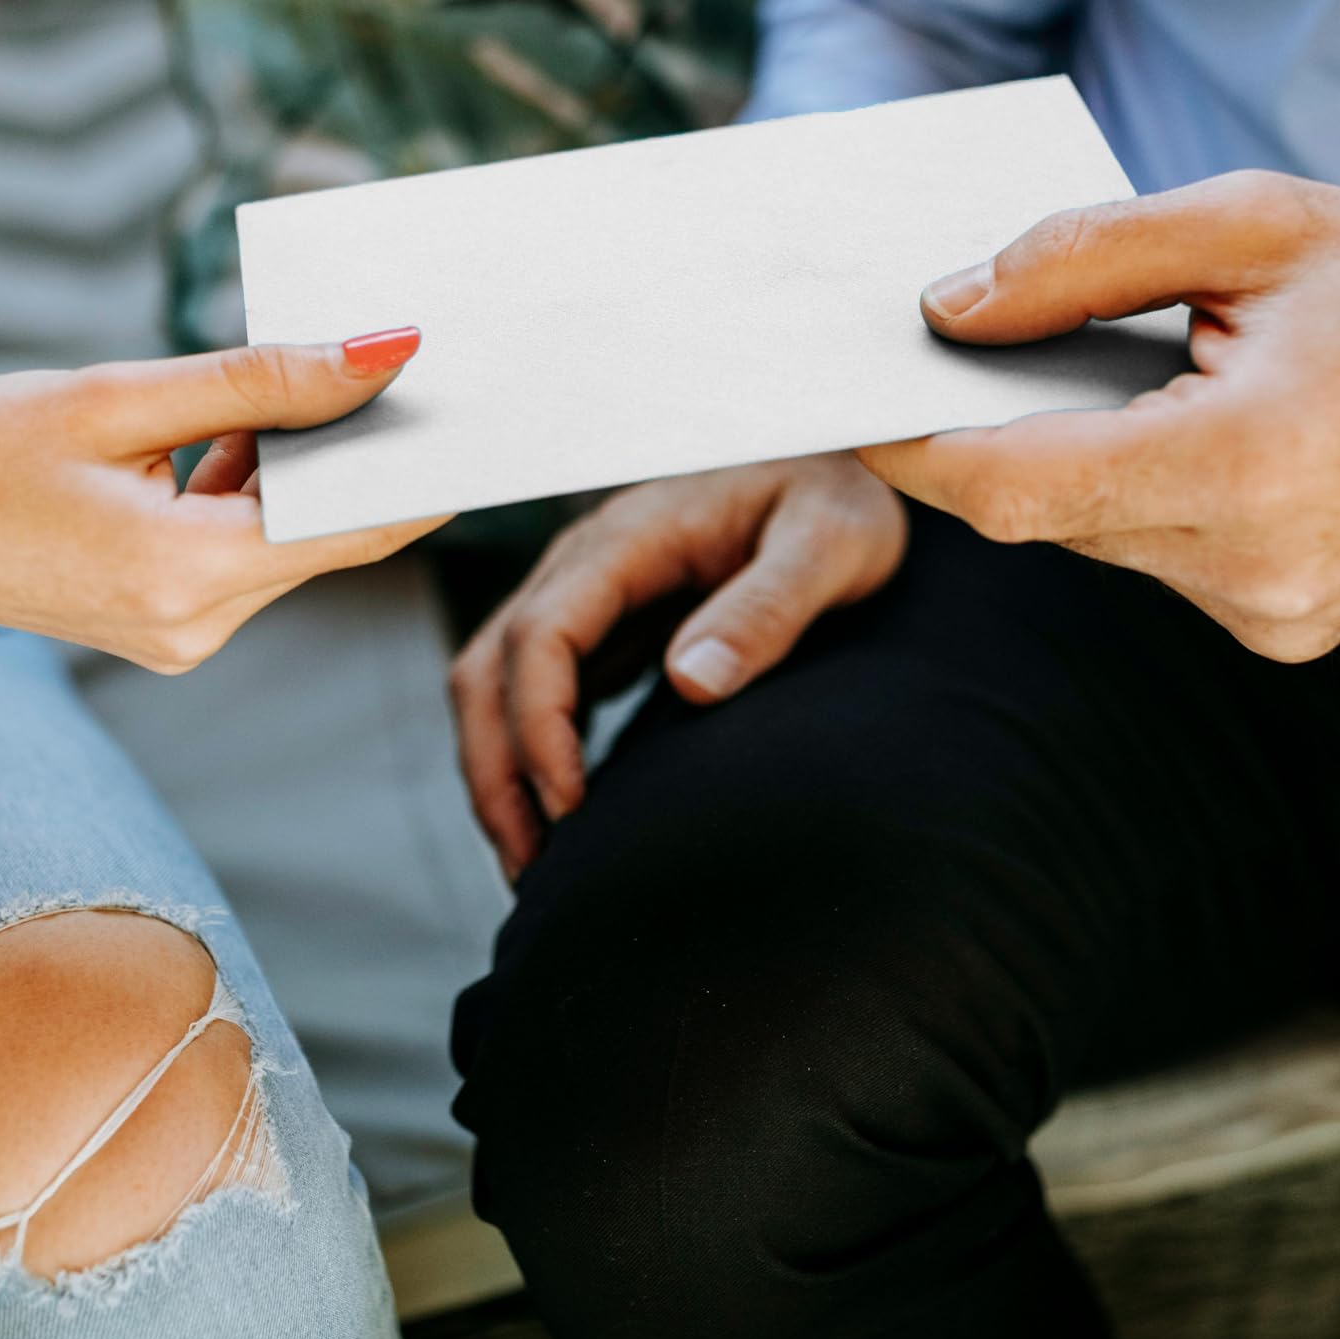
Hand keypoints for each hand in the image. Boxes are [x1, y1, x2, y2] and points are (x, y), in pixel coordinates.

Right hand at [0, 331, 448, 812]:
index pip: (365, 523)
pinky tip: (223, 428)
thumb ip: (264, 380)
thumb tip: (389, 350)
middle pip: (333, 529)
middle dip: (371, 444)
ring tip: (305, 371)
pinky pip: (241, 548)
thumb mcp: (120, 395)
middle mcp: (199, 626)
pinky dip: (248, 489)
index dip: (436, 459)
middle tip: (419, 351)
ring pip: (287, 536)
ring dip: (298, 460)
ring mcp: (181, 635)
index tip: (493, 395)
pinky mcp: (161, 623)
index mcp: (191, 575)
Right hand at [450, 456, 906, 875]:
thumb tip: (693, 680)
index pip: (541, 633)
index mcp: (631, 538)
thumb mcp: (832, 543)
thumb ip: (769, 605)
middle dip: (496, 771)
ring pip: (498, 684)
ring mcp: (592, 596)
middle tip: (532, 871)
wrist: (848, 468)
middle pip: (491, 668)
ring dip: (501, 773)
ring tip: (534, 868)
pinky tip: (565, 822)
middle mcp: (590, 563)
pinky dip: (532, 758)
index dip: (539, 724)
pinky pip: (541, 693)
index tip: (570, 806)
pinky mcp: (610, 626)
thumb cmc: (844, 497)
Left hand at [859, 171, 1339, 661]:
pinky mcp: (1281, 634)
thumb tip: (946, 305)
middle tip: (926, 357)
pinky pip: (1153, 560)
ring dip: (1062, 462)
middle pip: (1040, 515)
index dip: (913, 447)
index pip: (1016, 485)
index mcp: (1250, 464)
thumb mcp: (1259, 223)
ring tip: (1074, 372)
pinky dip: (1129, 494)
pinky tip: (1160, 427)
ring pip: (1091, 541)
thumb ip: (1086, 257)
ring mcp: (1270, 618)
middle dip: (979, 438)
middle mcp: (1253, 569)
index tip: (842, 401)